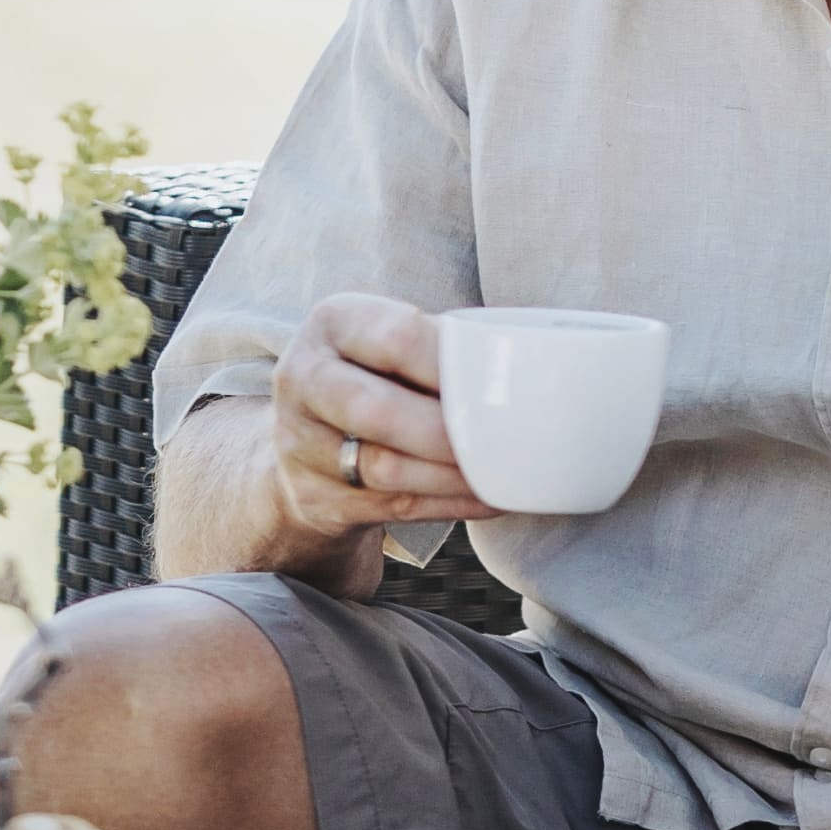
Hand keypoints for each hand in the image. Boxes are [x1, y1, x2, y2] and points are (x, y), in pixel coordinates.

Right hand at [258, 293, 490, 564]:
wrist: (308, 438)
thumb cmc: (378, 376)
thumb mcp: (390, 341)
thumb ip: (443, 345)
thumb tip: (532, 368)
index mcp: (332, 322)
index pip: (396, 338)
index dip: (452, 365)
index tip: (499, 382)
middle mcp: (303, 377)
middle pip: (377, 410)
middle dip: (447, 432)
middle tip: (499, 440)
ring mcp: (299, 443)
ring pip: (384, 468)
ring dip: (452, 476)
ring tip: (500, 474)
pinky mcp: (312, 496)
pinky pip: (392, 507)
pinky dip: (450, 504)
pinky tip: (487, 497)